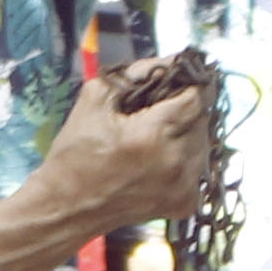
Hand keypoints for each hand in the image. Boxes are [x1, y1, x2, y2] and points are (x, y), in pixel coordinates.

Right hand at [14, 72, 212, 243]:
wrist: (67, 208)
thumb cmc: (75, 154)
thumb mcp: (93, 100)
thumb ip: (132, 73)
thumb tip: (168, 62)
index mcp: (153, 134)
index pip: (196, 96)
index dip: (188, 82)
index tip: (176, 79)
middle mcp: (176, 162)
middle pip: (202, 118)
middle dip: (184, 108)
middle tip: (159, 109)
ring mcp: (184, 187)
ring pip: (204, 144)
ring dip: (187, 133)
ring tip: (158, 136)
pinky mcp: (185, 204)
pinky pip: (199, 170)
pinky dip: (185, 161)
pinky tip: (161, 161)